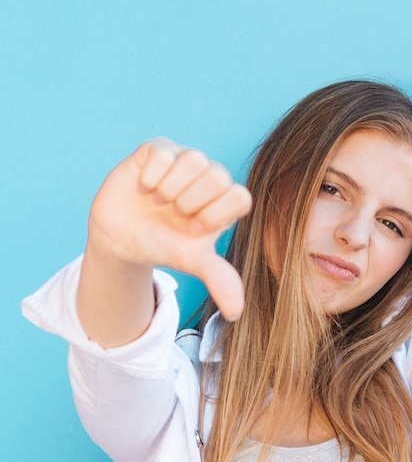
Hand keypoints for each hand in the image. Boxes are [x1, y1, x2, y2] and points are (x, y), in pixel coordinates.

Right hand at [88, 138, 251, 320]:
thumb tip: (236, 313)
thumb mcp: (191, 261)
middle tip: (174, 214)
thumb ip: (219, 278)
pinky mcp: (159, 149)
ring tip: (159, 201)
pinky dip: (152, 177)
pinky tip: (144, 188)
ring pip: (194, 160)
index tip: (192, 230)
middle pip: (218, 176)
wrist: (121, 236)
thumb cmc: (162, 246)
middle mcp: (209, 177)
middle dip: (191, 203)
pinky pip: (164, 153)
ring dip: (171, 189)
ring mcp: (184, 160)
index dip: (214, 216)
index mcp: (224, 201)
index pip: (239, 197)